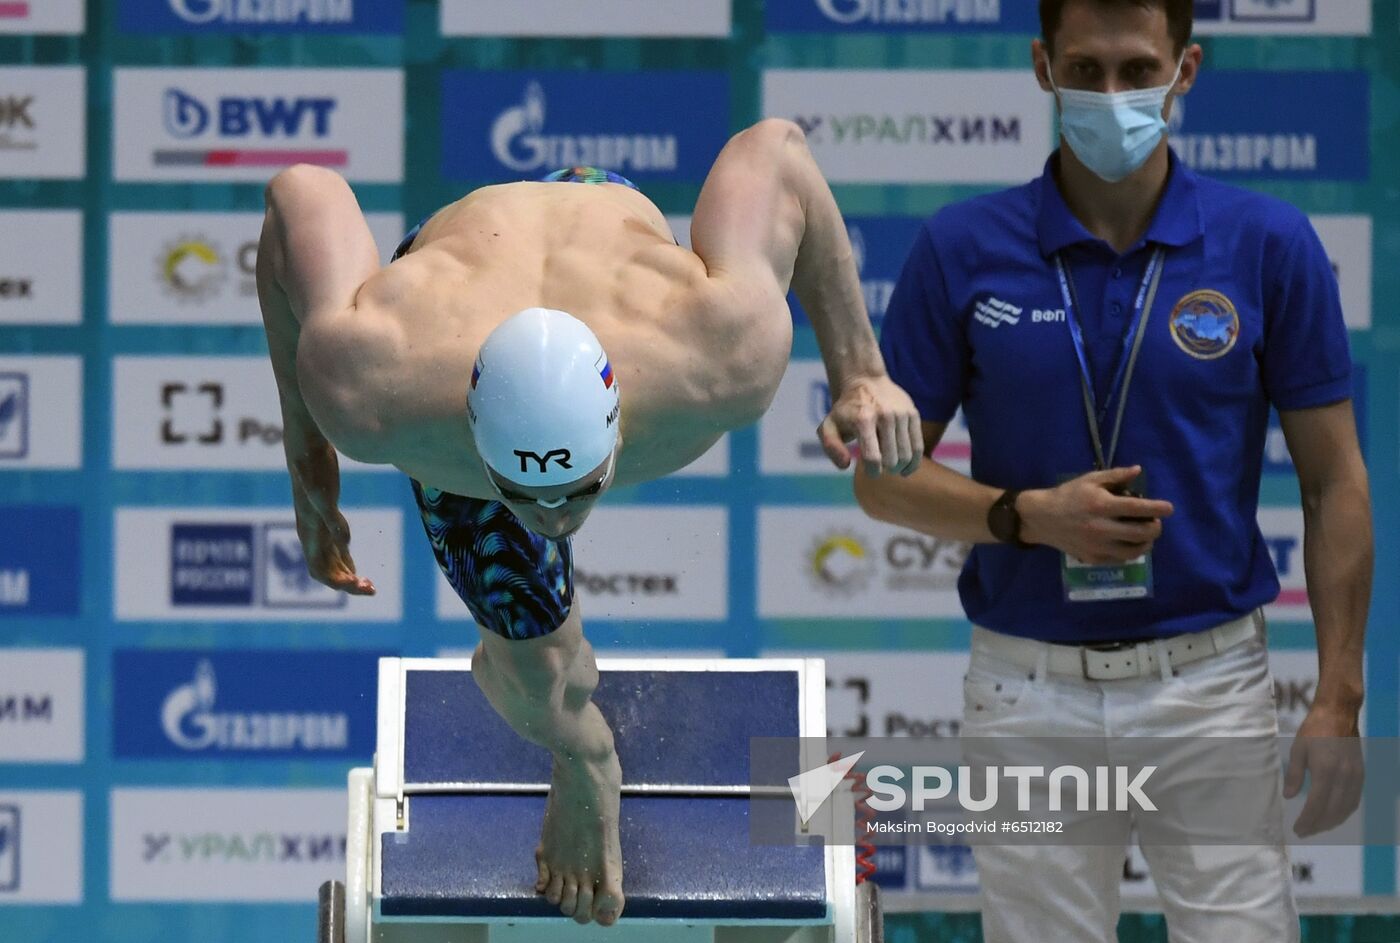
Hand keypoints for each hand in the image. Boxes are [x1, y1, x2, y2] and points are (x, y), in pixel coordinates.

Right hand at [289, 446, 375, 595]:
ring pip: (330, 561)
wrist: (305, 440)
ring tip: (369, 585)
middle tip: (372, 588)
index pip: (319, 570)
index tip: (359, 587)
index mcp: (309, 530)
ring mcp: (317, 524)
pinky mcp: (325, 514)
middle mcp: (311, 532)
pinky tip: (356, 567)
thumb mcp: (322, 492)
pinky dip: (345, 560)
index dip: (337, 583)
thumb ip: (333, 519)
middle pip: (326, 571)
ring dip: (348, 575)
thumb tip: (346, 544)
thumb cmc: (312, 465)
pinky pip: (334, 547)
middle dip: (347, 584)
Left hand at [816, 374, 922, 476]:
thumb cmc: (846, 410)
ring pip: (906, 455)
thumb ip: (831, 447)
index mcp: (863, 419)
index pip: (873, 457)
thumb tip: (847, 465)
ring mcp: (902, 414)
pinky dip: (913, 462)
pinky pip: (918, 446)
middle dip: (887, 470)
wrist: (865, 380)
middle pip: (892, 459)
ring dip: (900, 467)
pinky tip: (905, 468)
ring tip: (892, 468)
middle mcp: (885, 415)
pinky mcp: (913, 414)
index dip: (873, 471)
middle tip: (881, 468)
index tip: (871, 472)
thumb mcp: (829, 426)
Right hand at [1020, 465, 1173, 563]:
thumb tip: (1138, 471)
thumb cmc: (1067, 495)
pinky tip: (1130, 544)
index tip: (1169, 508)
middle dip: (1155, 528)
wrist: (1041, 518)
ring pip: (1134, 551)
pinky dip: (1131, 552)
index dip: (1158, 509)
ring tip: (1145, 536)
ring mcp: (1098, 546)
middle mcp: (1102, 527)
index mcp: (1102, 505)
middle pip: (1141, 533)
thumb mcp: (1089, 480)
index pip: (1138, 509)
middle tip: (1155, 523)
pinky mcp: (1093, 558)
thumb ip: (1115, 476)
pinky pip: (1120, 559)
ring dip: (1146, 543)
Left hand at [1285, 703, 1363, 837]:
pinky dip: (1344, 812)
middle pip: (1332, 810)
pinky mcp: (1361, 774)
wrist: (1339, 714)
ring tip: (1317, 827)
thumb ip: (1294, 774)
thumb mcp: (1298, 749)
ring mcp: (1355, 776)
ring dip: (1332, 822)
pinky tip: (1334, 815)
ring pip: (1346, 808)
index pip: (1317, 804)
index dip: (1308, 820)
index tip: (1298, 829)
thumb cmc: (1314, 729)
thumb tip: (1289, 797)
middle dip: (1318, 825)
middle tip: (1304, 832)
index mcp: (1325, 770)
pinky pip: (1354, 800)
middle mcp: (1344, 776)